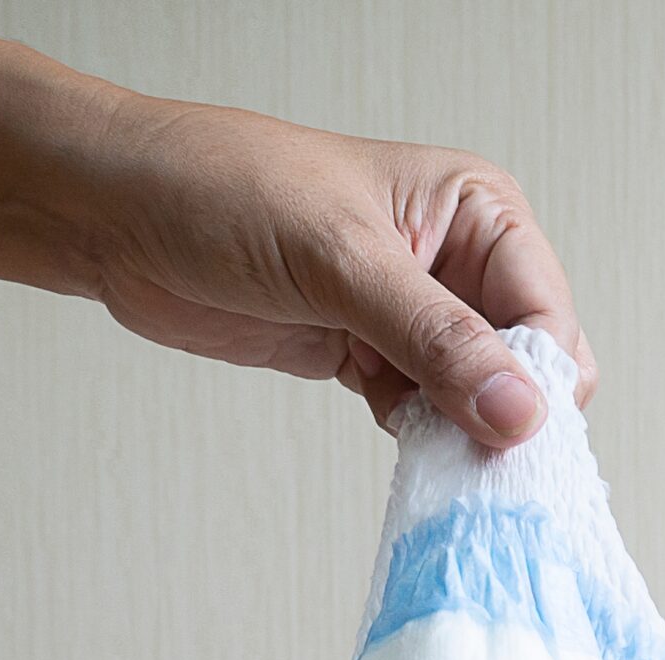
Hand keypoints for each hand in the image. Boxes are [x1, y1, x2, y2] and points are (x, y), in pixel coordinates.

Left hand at [84, 98, 593, 442]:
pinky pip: (427, 416)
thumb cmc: (219, 188)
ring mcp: (414, 316)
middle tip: (476, 457)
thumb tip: (519, 409)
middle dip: (507, 414)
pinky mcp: (371, 356)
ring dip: (464, 437)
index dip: (539, 379)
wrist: (118, 216)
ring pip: (479, 400)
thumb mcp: (341, 260)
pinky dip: (425, 444)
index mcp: (475, 210)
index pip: (547, 311)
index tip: (511, 436)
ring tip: (443, 466)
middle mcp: (456, 263)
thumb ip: (435, 340)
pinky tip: (413, 459)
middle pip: (526, 364)